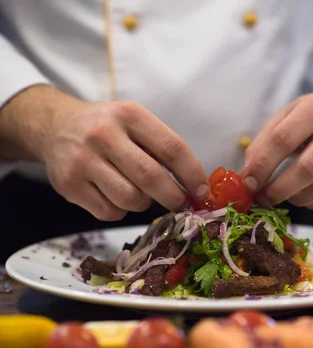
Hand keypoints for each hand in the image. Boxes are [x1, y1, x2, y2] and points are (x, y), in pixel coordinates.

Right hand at [0, 86, 207, 220]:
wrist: (55, 126)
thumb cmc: (108, 128)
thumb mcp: (135, 122)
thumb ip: (162, 148)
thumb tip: (196, 187)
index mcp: (130, 115)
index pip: (172, 148)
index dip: (192, 174)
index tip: (202, 191)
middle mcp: (104, 135)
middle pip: (151, 178)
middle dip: (173, 197)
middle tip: (180, 203)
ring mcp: (83, 160)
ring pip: (131, 200)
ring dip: (144, 204)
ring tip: (139, 192)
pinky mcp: (68, 184)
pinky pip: (109, 212)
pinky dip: (120, 210)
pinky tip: (114, 195)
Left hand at [241, 68, 312, 210]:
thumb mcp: (288, 115)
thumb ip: (264, 142)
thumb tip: (248, 176)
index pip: (283, 140)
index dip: (262, 165)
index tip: (249, 182)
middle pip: (307, 169)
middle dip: (279, 189)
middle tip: (263, 198)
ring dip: (296, 199)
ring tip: (284, 194)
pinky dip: (312, 203)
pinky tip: (304, 194)